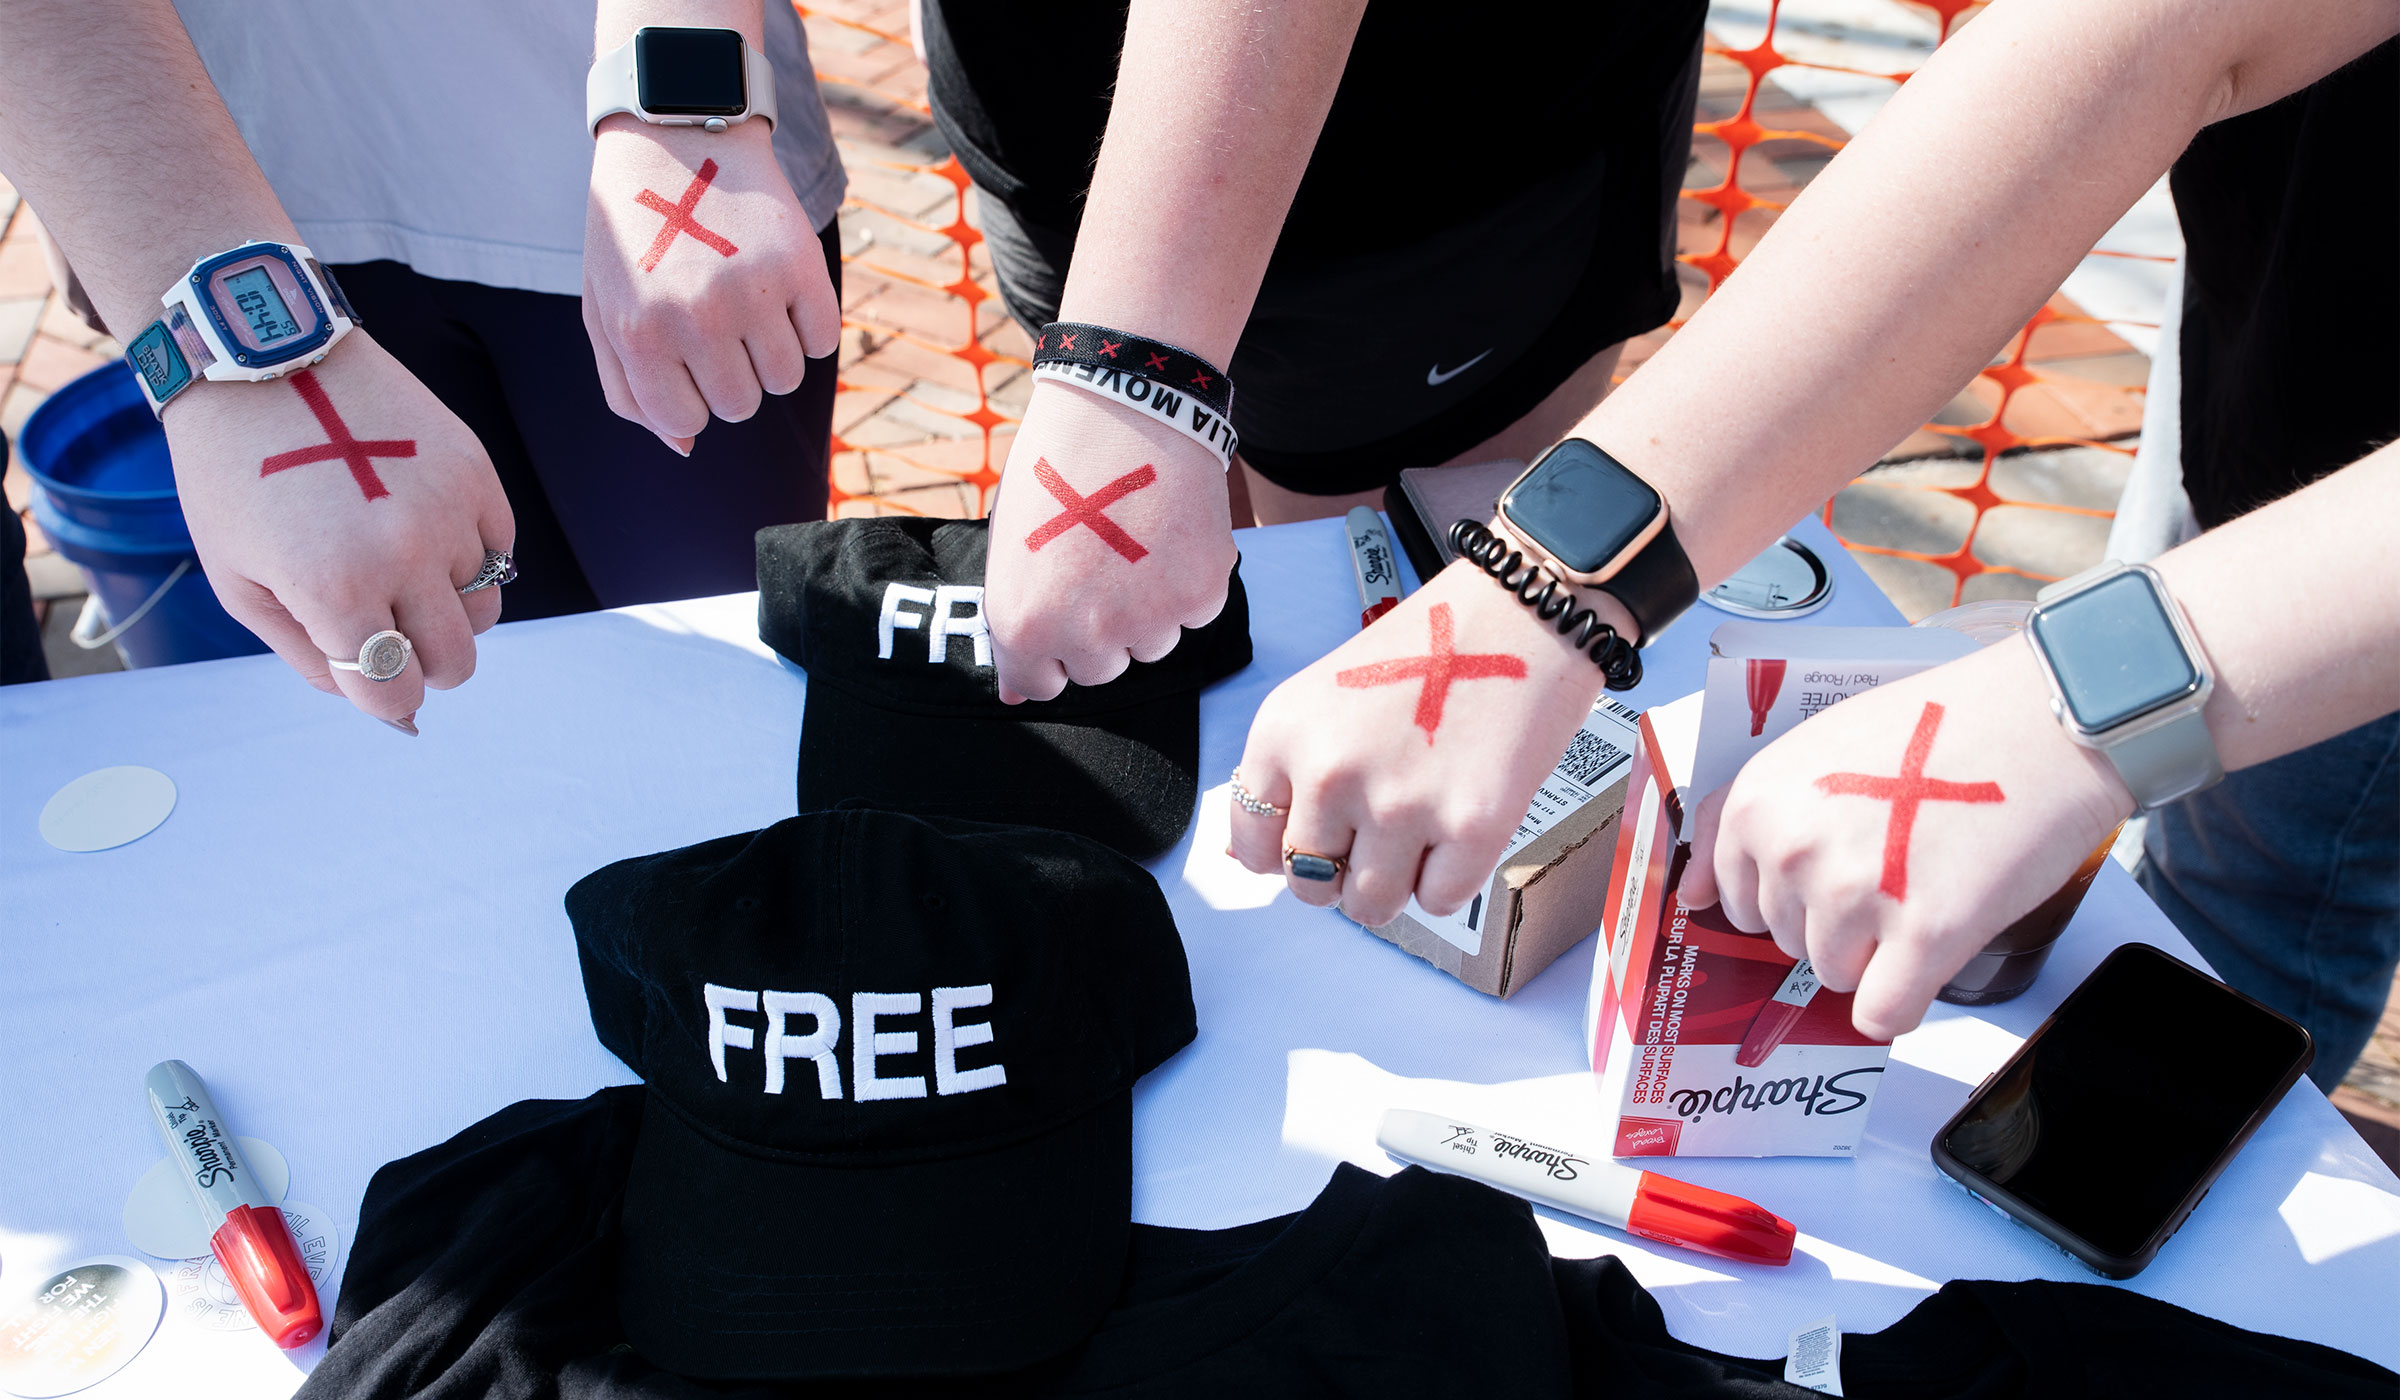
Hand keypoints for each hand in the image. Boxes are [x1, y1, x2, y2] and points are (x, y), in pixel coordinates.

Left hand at [165, 334, 512, 731]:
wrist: (265, 364)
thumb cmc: (234, 477)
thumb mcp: (239, 583)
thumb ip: (308, 656)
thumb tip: (380, 702)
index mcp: (336, 589)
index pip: (394, 691)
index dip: (381, 698)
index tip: (367, 677)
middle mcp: (404, 554)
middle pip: (456, 662)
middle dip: (422, 664)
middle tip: (389, 630)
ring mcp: (449, 511)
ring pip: (483, 608)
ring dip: (445, 605)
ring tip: (398, 565)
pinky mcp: (477, 473)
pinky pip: (499, 551)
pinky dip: (468, 557)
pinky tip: (420, 527)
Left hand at [583, 118, 839, 452]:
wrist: (674, 137)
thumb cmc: (633, 235)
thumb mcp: (605, 309)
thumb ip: (629, 390)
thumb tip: (686, 448)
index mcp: (640, 334)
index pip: (688, 421)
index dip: (691, 394)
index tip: (684, 354)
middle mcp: (697, 318)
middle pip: (741, 405)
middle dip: (731, 373)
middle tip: (715, 321)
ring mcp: (753, 292)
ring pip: (786, 379)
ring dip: (771, 352)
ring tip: (747, 302)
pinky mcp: (800, 265)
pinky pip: (824, 342)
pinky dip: (808, 326)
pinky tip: (778, 287)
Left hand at [982, 380, 1236, 701]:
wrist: (1123, 409)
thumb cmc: (1057, 472)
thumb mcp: (1012, 546)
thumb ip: (1016, 619)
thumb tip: (1018, 691)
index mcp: (1025, 624)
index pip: (1042, 685)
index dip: (1052, 650)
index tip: (1062, 615)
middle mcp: (1086, 633)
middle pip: (1102, 669)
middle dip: (1102, 631)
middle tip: (1102, 564)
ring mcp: (1148, 618)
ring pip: (1153, 644)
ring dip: (1148, 609)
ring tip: (1135, 541)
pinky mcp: (1200, 595)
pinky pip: (1195, 614)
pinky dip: (1187, 583)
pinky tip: (1168, 533)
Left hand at [1227, 562, 1621, 927]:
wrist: (1523, 612)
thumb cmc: (1433, 646)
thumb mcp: (1327, 695)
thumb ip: (1295, 770)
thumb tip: (1269, 855)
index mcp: (1284, 733)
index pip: (1253, 845)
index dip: (1286, 853)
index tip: (1314, 842)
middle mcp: (1332, 772)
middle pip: (1310, 885)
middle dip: (1343, 873)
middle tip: (1378, 834)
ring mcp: (1400, 804)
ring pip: (1371, 906)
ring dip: (1396, 882)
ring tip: (1421, 830)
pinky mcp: (1470, 828)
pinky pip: (1438, 902)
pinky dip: (1451, 877)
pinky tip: (1460, 821)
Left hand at [1681, 640, 2135, 1039]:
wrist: (2046, 719)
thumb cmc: (1943, 729)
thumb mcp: (1817, 749)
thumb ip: (1752, 818)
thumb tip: (1692, 897)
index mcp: (1759, 801)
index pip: (1732, 896)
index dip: (1786, 892)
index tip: (1826, 876)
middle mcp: (1792, 849)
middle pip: (1786, 939)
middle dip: (1835, 919)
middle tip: (1895, 866)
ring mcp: (1854, 895)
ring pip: (1837, 977)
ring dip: (1878, 954)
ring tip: (1925, 887)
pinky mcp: (1923, 936)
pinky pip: (1883, 1015)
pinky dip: (1905, 1002)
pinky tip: (1933, 955)